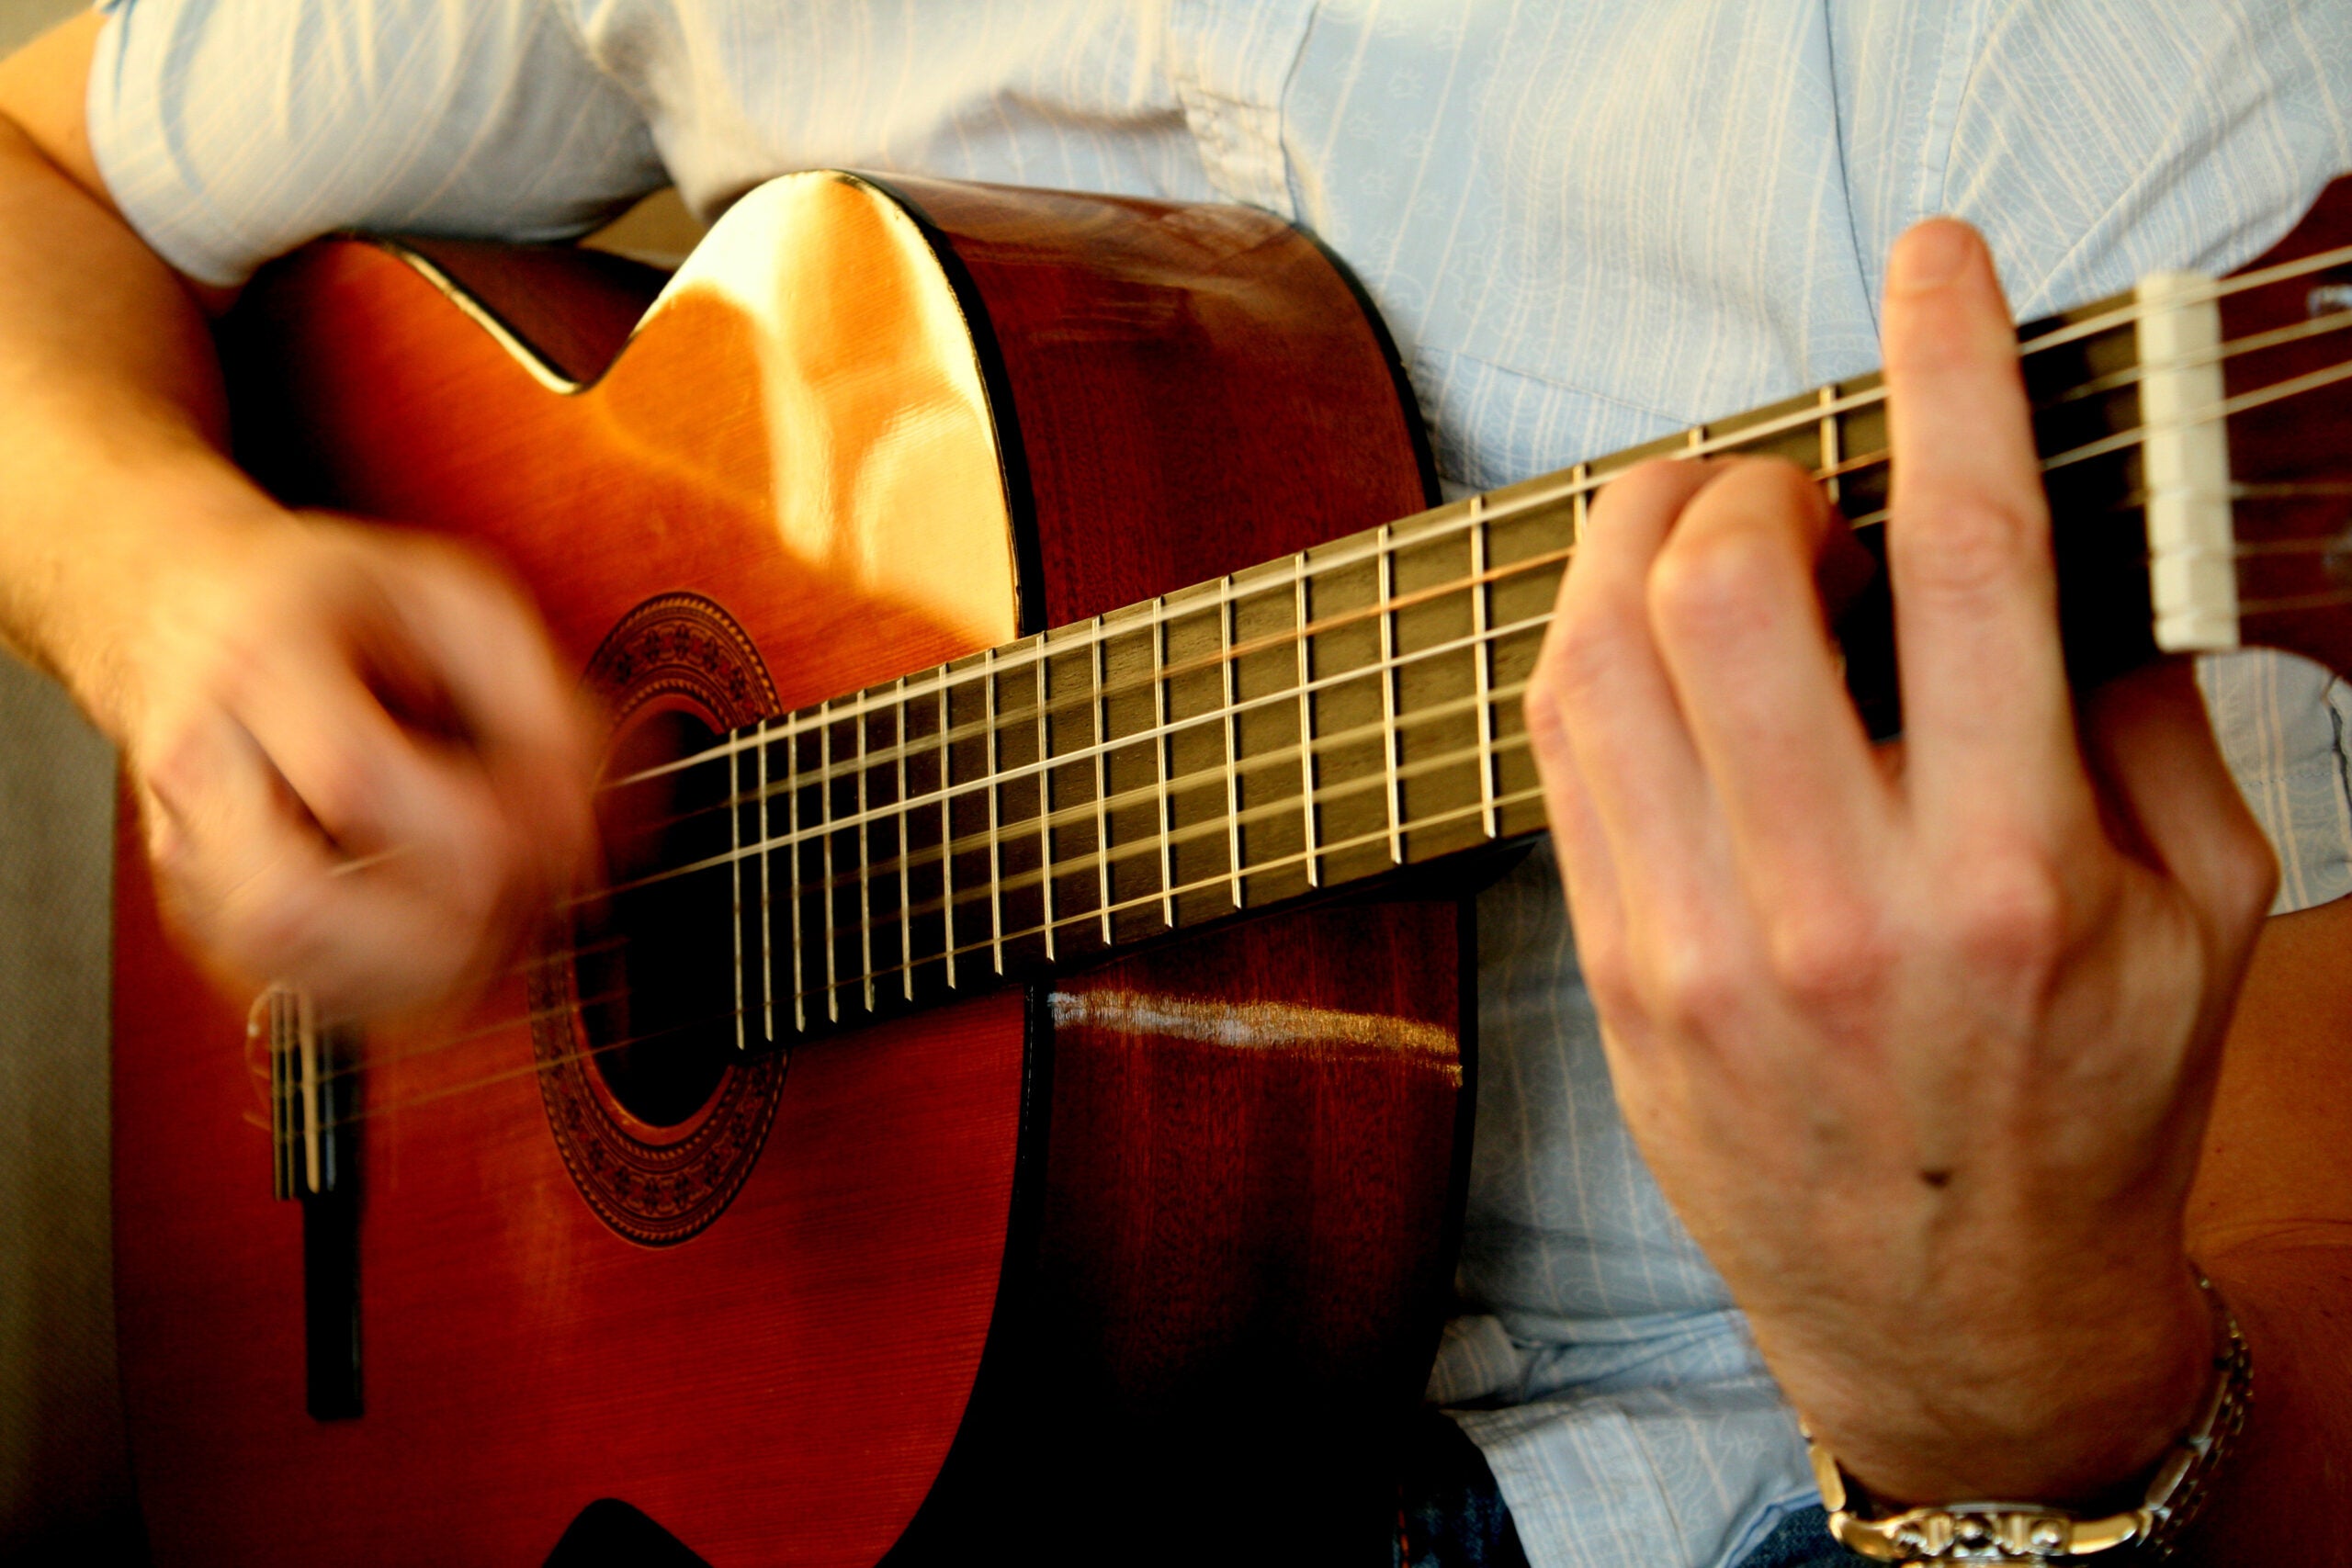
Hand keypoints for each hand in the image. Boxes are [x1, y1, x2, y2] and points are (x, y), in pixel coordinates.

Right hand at [118, 507, 594, 1023]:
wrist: (191, 613)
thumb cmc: (334, 603)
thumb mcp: (458, 600)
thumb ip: (541, 700)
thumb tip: (591, 822)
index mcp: (262, 663)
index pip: (357, 782)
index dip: (484, 831)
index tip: (570, 830)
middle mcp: (204, 768)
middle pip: (297, 907)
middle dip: (448, 931)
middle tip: (540, 899)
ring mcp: (193, 852)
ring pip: (293, 971)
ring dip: (432, 977)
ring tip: (515, 928)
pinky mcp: (208, 912)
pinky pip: (303, 992)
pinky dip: (400, 993)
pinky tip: (460, 948)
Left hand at [1523, 220, 2276, 1501]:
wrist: (1951, 1315)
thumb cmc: (2088, 1109)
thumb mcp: (2204, 913)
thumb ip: (2139, 709)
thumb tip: (2051, 534)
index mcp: (2011, 873)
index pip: (1968, 554)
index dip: (1944, 372)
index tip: (1932, 269)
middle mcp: (1835, 904)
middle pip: (1722, 584)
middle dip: (1749, 476)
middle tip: (1795, 491)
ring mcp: (1698, 944)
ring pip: (1594, 655)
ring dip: (1637, 539)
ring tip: (1707, 539)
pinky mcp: (1614, 972)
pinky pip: (1557, 748)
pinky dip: (1595, 644)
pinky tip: (1654, 639)